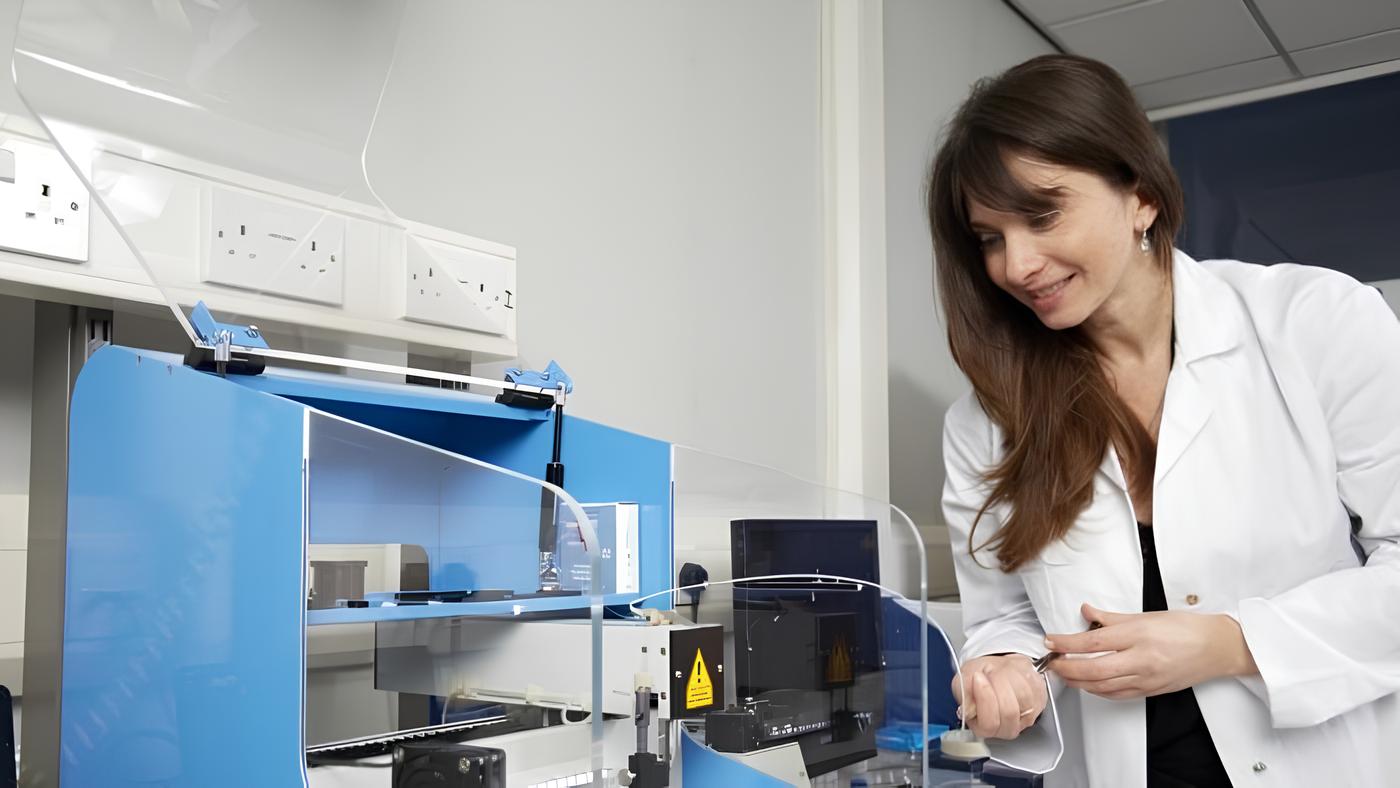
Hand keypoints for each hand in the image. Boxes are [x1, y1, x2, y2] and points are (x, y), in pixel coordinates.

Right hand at [951, 654, 1047, 739]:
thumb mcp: (963, 680)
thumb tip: (969, 707)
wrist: (996, 669)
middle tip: (989, 670)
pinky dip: (1022, 674)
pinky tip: (1012, 671)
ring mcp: (1026, 718)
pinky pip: (1035, 688)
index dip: (984, 698)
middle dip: (997, 684)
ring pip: (1024, 698)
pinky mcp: (1040, 703)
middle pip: (1009, 711)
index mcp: (983, 727)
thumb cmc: (980, 677)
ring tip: (999, 670)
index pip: (989, 723)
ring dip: (1010, 677)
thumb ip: (963, 692)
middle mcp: (1006, 728)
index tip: (978, 677)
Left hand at [1046, 603, 1257, 699]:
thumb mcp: (1145, 615)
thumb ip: (1111, 617)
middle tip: (1052, 662)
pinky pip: (1117, 695)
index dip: (1066, 643)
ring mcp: (1146, 678)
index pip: (1092, 642)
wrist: (1217, 648)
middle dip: (1066, 668)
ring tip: (1064, 673)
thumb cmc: (1186, 628)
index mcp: (1138, 635)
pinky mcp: (1151, 691)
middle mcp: (1141, 659)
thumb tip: (1087, 612)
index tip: (1051, 641)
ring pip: (1102, 686)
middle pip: (1093, 669)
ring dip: (1078, 682)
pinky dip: (1098, 691)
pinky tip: (1088, 684)